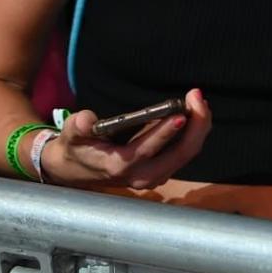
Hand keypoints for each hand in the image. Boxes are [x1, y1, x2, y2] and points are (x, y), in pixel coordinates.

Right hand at [43, 88, 211, 190]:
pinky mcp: (161, 171)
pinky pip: (185, 153)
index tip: (182, 113)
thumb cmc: (76, 149)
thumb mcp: (71, 136)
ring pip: (187, 153)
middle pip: (181, 153)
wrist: (75, 171)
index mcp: (120, 166)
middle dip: (196, 124)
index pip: (149, 149)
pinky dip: (194, 133)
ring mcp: (154, 176)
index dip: (167, 131)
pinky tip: (197, 113)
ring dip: (199, 127)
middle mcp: (142, 175)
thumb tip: (87, 119)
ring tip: (199, 100)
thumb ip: (78, 126)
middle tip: (197, 96)